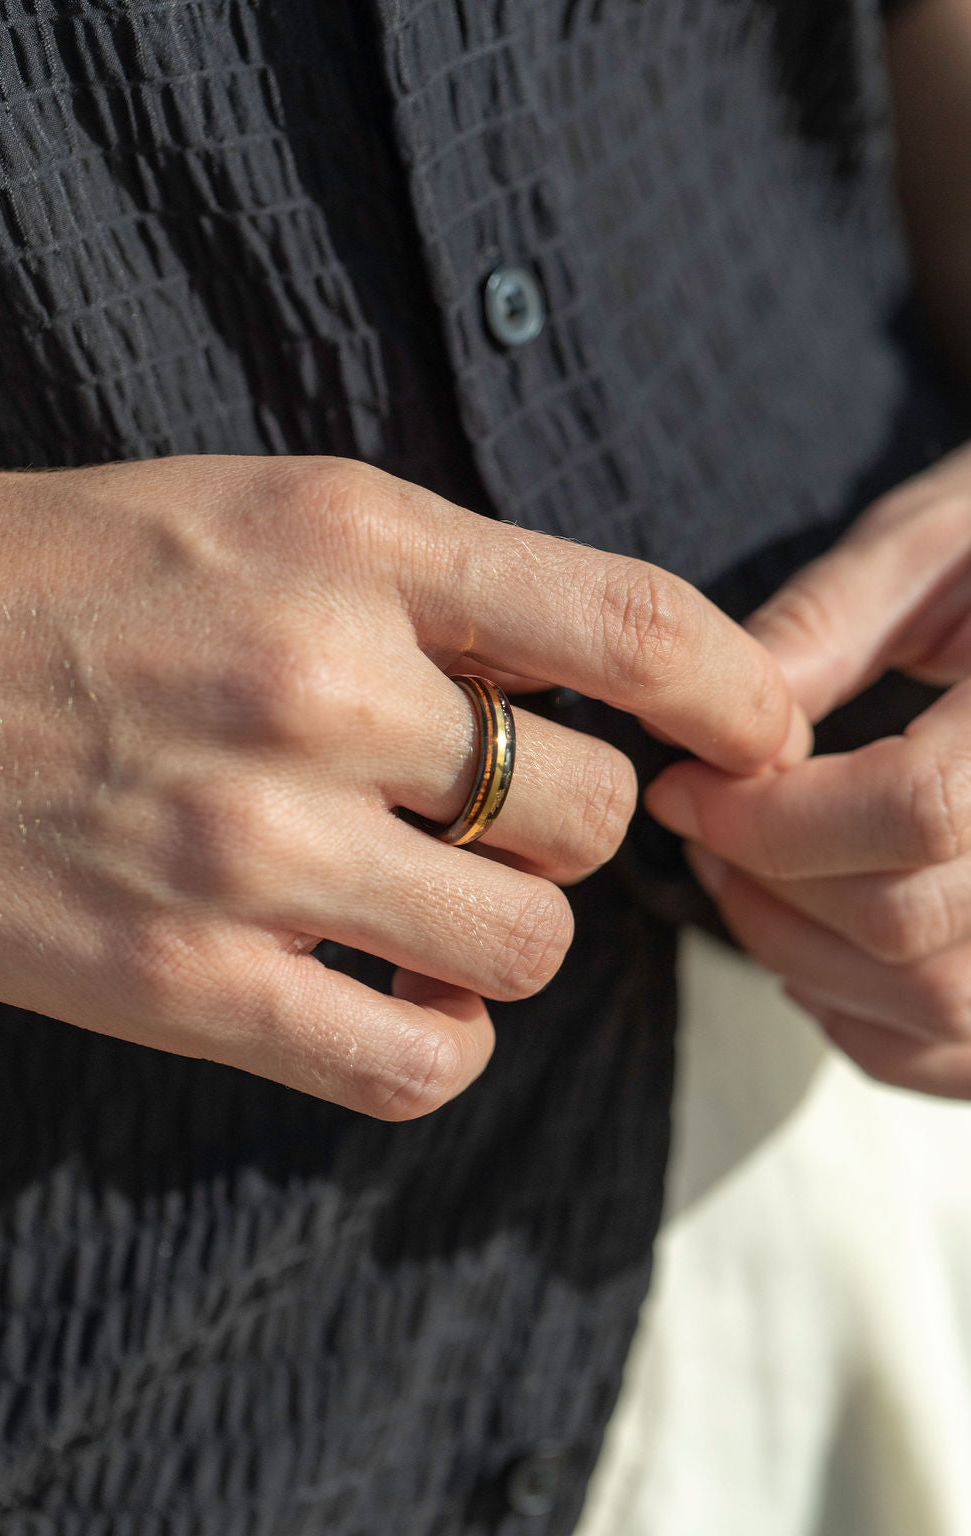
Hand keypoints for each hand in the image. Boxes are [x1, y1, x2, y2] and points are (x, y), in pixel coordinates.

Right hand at [0, 456, 800, 1116]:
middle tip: (501, 820)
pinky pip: (419, 1065)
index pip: (626, 620)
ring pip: (528, 945)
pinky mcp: (187, 984)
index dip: (735, 688)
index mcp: (348, 541)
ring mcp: (252, 844)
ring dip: (508, 938)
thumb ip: (425, 586)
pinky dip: (441, 1046)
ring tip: (433, 908)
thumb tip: (584, 682)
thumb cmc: (57, 581)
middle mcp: (316, 684)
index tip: (760, 731)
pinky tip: (398, 1003)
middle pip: (597, 811)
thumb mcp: (255, 513)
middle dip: (576, 826)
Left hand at [647, 441, 970, 1096]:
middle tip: (700, 827)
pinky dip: (869, 1022)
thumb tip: (707, 720)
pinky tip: (818, 948)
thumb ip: (827, 625)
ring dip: (801, 955)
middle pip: (908, 922)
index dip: (770, 815)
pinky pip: (967, 1054)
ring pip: (937, 1002)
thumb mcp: (935, 540)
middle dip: (767, 883)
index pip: (916, 809)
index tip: (682, 786)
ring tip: (745, 877)